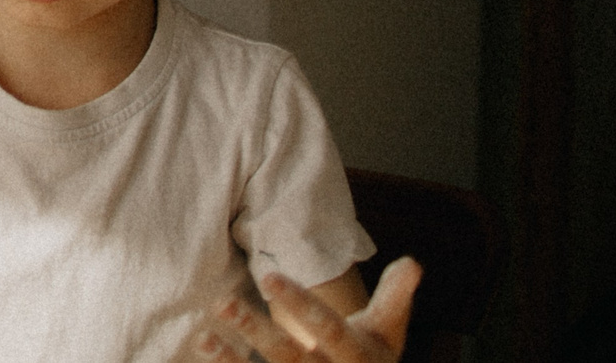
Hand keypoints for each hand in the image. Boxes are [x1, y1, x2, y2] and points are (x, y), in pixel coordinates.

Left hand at [199, 261, 419, 362]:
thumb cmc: (371, 360)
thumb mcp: (388, 333)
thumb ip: (395, 297)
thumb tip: (412, 262)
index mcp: (359, 358)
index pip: (328, 329)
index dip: (300, 305)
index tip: (270, 275)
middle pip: (290, 357)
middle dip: (257, 331)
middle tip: (222, 300)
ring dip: (232, 361)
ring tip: (203, 336)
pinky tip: (203, 354)